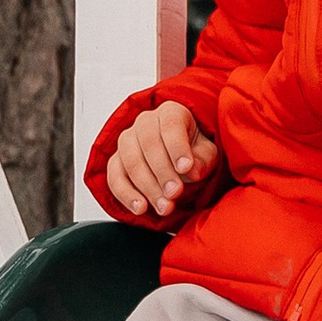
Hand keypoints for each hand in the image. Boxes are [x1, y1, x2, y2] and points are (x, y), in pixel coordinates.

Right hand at [106, 100, 218, 219]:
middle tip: (175, 193)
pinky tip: (140, 208)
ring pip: (130, 161)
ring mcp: (127, 141)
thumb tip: (193, 170)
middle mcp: (145, 122)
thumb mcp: (207, 153)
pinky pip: (114, 177)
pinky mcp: (116, 161)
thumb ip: (203, 160)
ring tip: (164, 206)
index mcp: (171, 112)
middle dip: (163, 172)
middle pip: (148, 144)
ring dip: (147, 187)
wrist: (179, 159)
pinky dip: (126, 194)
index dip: (177, 147)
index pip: (170, 125)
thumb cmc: (193, 152)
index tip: (186, 168)